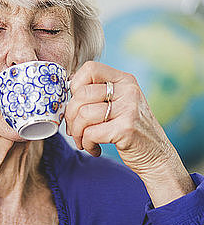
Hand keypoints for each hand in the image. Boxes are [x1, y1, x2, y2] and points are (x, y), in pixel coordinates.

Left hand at [65, 61, 177, 176]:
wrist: (157, 156)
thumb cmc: (131, 130)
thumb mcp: (121, 103)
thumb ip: (99, 92)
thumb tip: (67, 87)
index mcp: (125, 80)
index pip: (90, 68)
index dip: (76, 85)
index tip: (77, 103)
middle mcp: (128, 91)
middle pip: (82, 94)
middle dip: (71, 115)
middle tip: (74, 129)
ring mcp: (129, 109)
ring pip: (83, 114)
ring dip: (77, 133)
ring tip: (83, 141)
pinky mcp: (125, 129)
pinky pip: (90, 133)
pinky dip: (86, 144)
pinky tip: (94, 148)